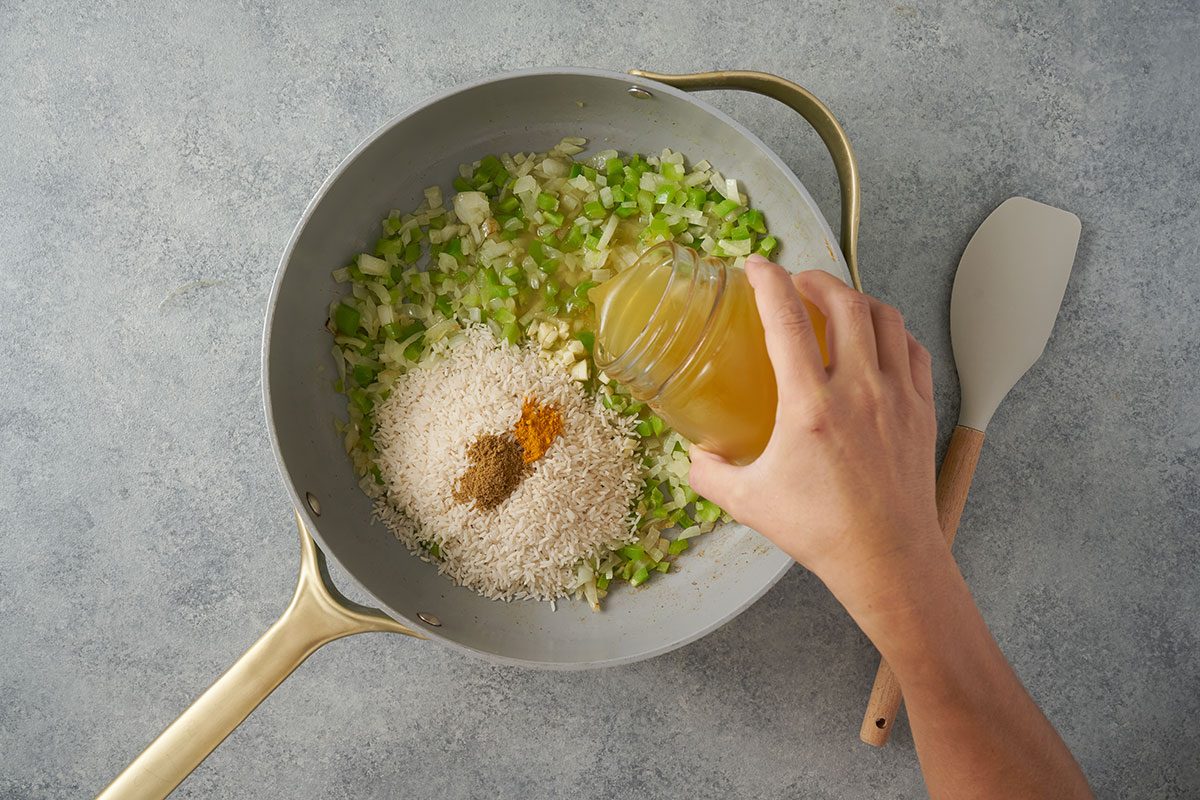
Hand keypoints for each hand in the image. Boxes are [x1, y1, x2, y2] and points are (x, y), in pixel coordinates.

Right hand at [689, 256, 943, 608]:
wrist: (889, 560)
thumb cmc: (821, 531)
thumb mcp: (749, 503)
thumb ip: (710, 475)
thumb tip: (694, 455)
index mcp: (809, 405)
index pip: (786, 319)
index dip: (767, 281)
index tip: (755, 266)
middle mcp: (857, 389)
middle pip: (843, 301)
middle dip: (816, 279)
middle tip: (796, 283)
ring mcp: (896, 396)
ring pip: (884, 317)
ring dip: (856, 298)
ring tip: (836, 302)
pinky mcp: (921, 408)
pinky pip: (913, 348)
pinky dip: (892, 331)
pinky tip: (877, 339)